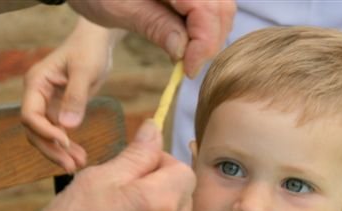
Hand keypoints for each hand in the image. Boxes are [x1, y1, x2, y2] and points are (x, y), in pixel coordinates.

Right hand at [11, 119, 194, 210]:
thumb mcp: (101, 177)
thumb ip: (137, 154)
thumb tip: (154, 129)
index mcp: (162, 202)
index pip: (183, 170)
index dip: (161, 163)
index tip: (135, 168)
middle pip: (183, 195)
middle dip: (161, 186)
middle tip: (124, 190)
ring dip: (157, 210)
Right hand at [21, 18, 118, 172]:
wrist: (96, 43)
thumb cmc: (89, 51)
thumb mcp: (85, 72)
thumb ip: (76, 98)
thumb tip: (67, 127)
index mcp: (36, 83)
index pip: (30, 115)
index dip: (45, 132)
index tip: (66, 142)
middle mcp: (37, 95)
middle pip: (34, 130)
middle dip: (51, 149)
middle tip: (71, 166)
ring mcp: (47, 104)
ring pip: (45, 135)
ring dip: (59, 152)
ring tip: (78, 165)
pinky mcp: (59, 110)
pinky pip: (58, 132)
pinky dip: (67, 146)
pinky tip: (80, 157)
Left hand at [67, 0, 235, 77]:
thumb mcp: (120, 9)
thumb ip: (155, 26)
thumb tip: (182, 51)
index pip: (206, 8)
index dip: (203, 42)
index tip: (188, 69)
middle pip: (221, 8)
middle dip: (210, 41)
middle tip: (189, 66)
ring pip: (221, 9)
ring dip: (210, 36)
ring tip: (187, 56)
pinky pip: (211, 8)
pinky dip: (205, 28)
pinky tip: (187, 42)